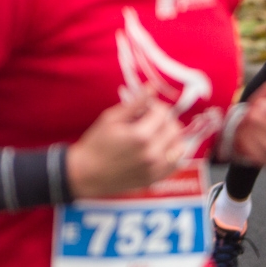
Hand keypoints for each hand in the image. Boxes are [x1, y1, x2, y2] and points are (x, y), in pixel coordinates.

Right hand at [66, 92, 188, 198]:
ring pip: (179, 146)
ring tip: (156, 134)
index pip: (162, 112)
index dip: (155, 106)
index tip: (146, 107)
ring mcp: (155, 168)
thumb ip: (134, 104)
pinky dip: (171, 153)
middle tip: (151, 118)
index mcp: (140, 136)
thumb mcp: (110, 119)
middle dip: (165, 119)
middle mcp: (152, 153)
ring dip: (171, 136)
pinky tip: (159, 149)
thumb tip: (151, 88)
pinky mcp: (155, 178)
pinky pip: (175, 163)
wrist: (86, 174)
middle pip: (174, 128)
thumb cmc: (95, 144)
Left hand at [226, 78, 265, 166]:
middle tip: (249, 114)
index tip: (260, 104)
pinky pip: (263, 158)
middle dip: (262, 121)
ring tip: (245, 126)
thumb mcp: (264, 95)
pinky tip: (244, 138)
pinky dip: (250, 147)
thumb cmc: (258, 110)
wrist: (243, 128)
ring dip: (255, 134)